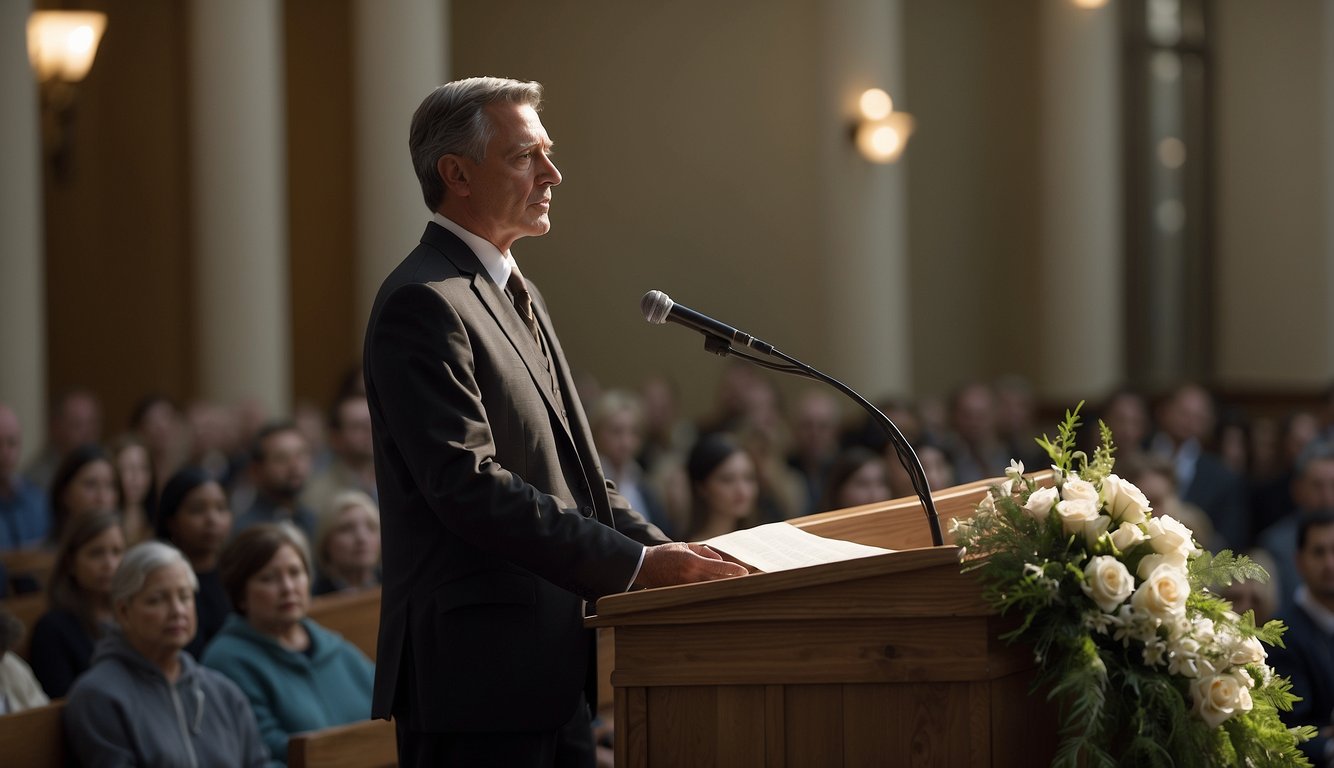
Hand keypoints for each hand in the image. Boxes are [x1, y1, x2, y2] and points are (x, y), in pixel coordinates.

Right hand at [633, 542, 748, 588]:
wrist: (644, 566)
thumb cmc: (665, 553)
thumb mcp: (685, 546)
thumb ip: (704, 552)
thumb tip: (719, 561)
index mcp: (693, 561)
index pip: (719, 567)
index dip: (733, 570)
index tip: (744, 572)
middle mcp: (691, 575)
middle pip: (718, 580)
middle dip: (733, 581)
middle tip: (748, 582)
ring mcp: (686, 586)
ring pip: (711, 588)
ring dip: (723, 588)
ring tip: (737, 588)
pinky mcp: (682, 593)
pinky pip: (700, 592)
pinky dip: (710, 592)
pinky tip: (719, 593)